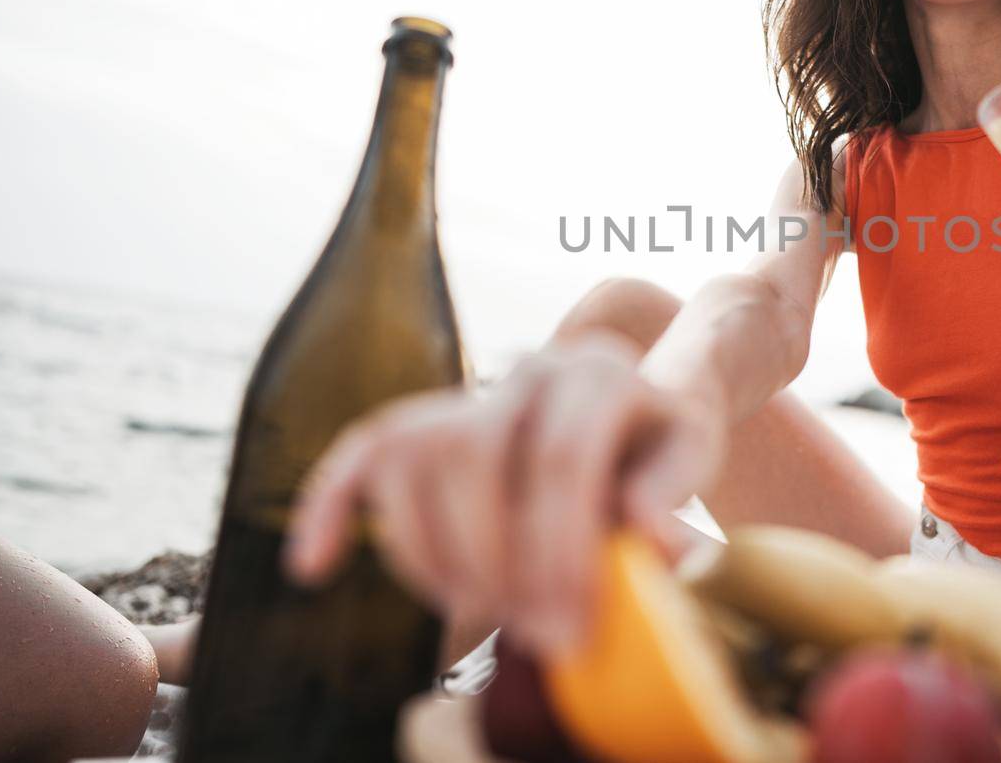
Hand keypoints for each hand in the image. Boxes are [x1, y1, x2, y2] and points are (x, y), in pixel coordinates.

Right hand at [281, 330, 724, 657]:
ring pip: (412, 454)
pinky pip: (360, 452)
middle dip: (494, 559)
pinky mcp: (422, 420)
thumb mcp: (688, 468)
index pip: (560, 457)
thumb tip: (652, 541)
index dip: (559, 551)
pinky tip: (313, 566)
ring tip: (480, 613)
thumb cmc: (658, 456)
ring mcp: (471, 390)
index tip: (569, 631)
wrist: (635, 414)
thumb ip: (673, 502)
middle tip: (527, 634)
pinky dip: (328, 506)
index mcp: (602, 372)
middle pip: (474, 452)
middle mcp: (530, 367)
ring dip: (431, 552)